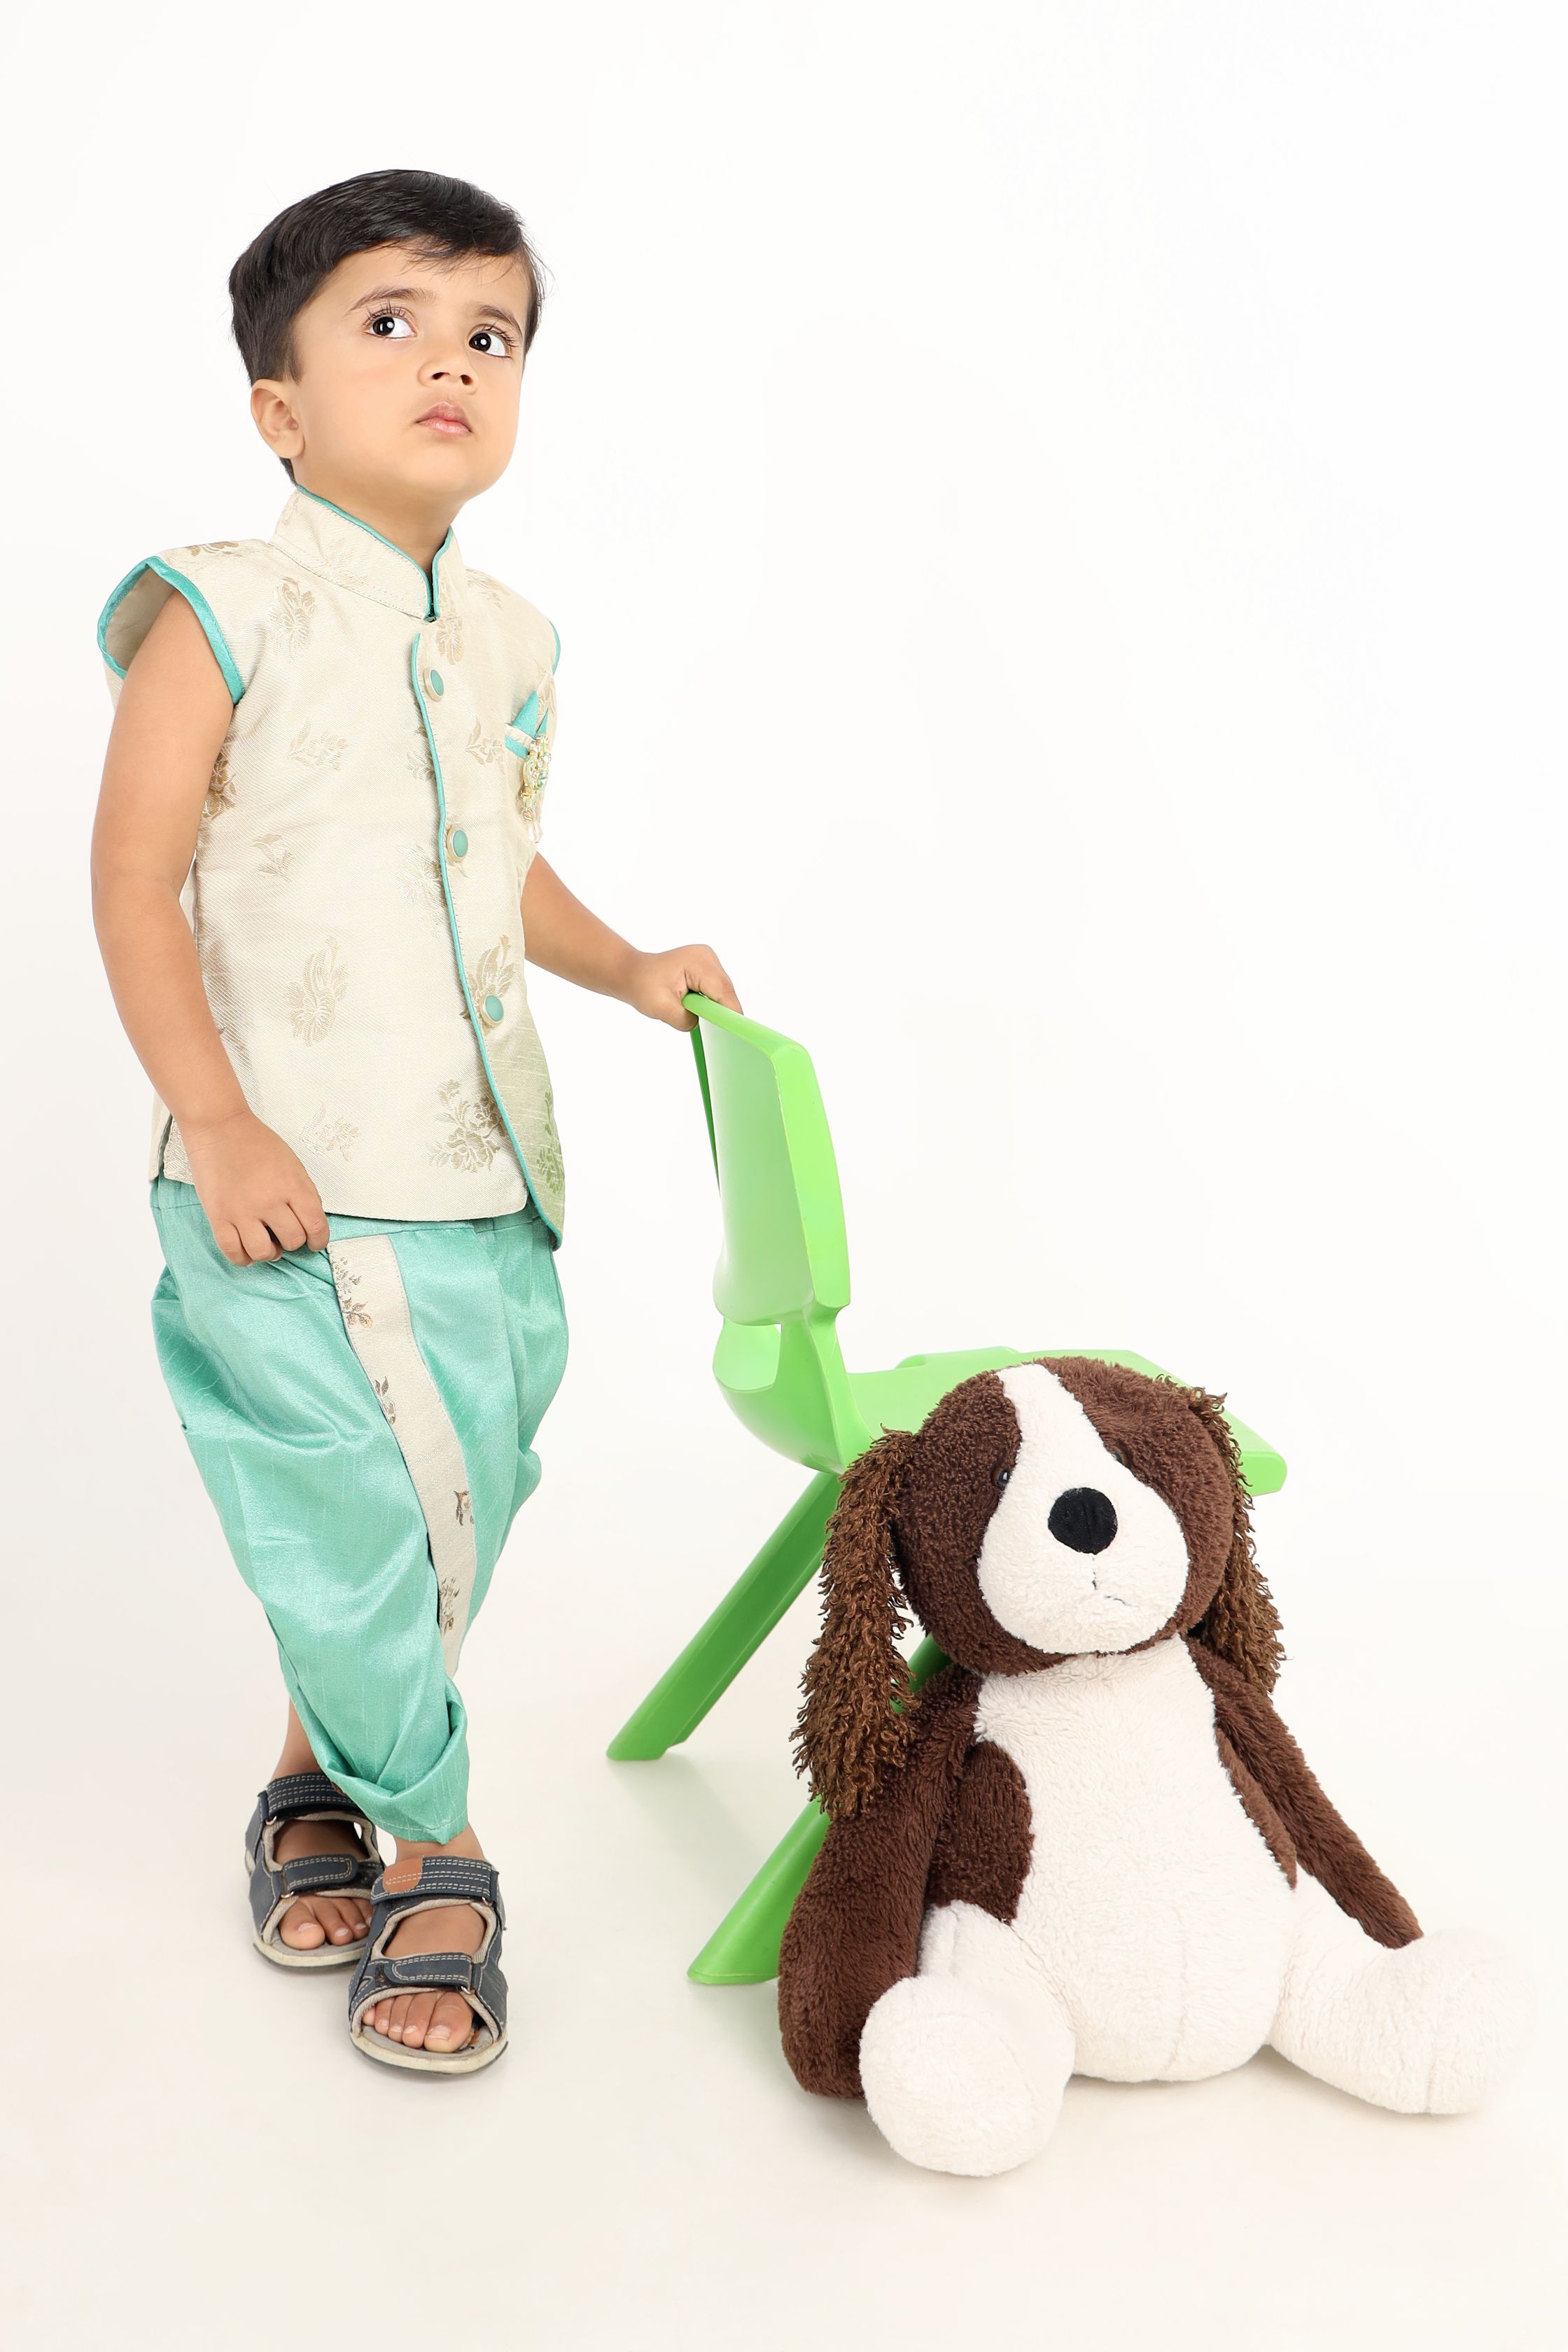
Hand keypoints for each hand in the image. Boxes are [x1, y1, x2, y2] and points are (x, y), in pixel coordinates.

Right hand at [179, 1108, 331, 1265]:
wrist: (220, 1128)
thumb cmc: (257, 1143)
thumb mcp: (292, 1164)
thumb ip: (302, 1194)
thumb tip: (308, 1224)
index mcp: (293, 1185)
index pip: (316, 1226)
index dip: (318, 1240)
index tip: (314, 1242)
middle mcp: (269, 1200)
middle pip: (293, 1240)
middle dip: (293, 1241)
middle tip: (285, 1234)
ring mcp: (242, 1210)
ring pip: (264, 1252)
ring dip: (269, 1252)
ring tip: (266, 1243)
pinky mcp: (218, 1216)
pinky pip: (233, 1252)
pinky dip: (243, 1258)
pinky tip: (247, 1250)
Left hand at [623, 944, 741, 1031]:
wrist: (633, 974)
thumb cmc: (642, 985)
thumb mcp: (660, 1007)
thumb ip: (685, 1019)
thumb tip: (702, 1024)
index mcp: (698, 961)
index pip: (723, 991)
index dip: (730, 1013)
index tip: (736, 1032)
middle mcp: (707, 958)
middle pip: (726, 992)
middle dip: (722, 1012)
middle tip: (718, 1033)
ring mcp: (709, 963)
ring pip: (724, 993)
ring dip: (715, 1008)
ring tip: (698, 1016)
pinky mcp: (708, 970)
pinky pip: (718, 992)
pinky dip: (711, 1004)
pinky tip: (698, 1009)